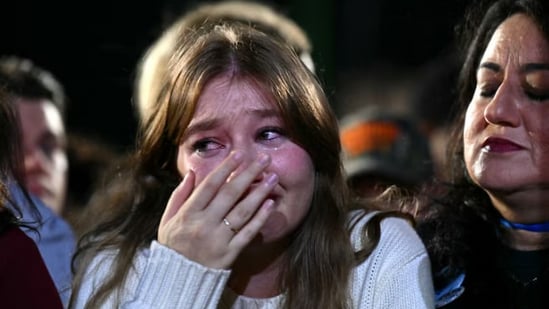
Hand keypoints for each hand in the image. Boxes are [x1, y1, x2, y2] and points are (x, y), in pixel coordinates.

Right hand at [158, 151, 277, 268]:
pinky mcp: (229, 254)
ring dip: (259, 192)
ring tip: (273, 177)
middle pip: (230, 194)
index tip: (240, 154)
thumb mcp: (168, 219)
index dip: (226, 168)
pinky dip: (260, 218)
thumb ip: (180, 195)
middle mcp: (203, 224)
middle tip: (264, 159)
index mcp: (188, 213)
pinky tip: (270, 204)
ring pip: (242, 211)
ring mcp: (218, 239)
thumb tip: (193, 171)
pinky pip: (248, 233)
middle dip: (248, 173)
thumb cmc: (173, 245)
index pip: (210, 185)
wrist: (178, 279)